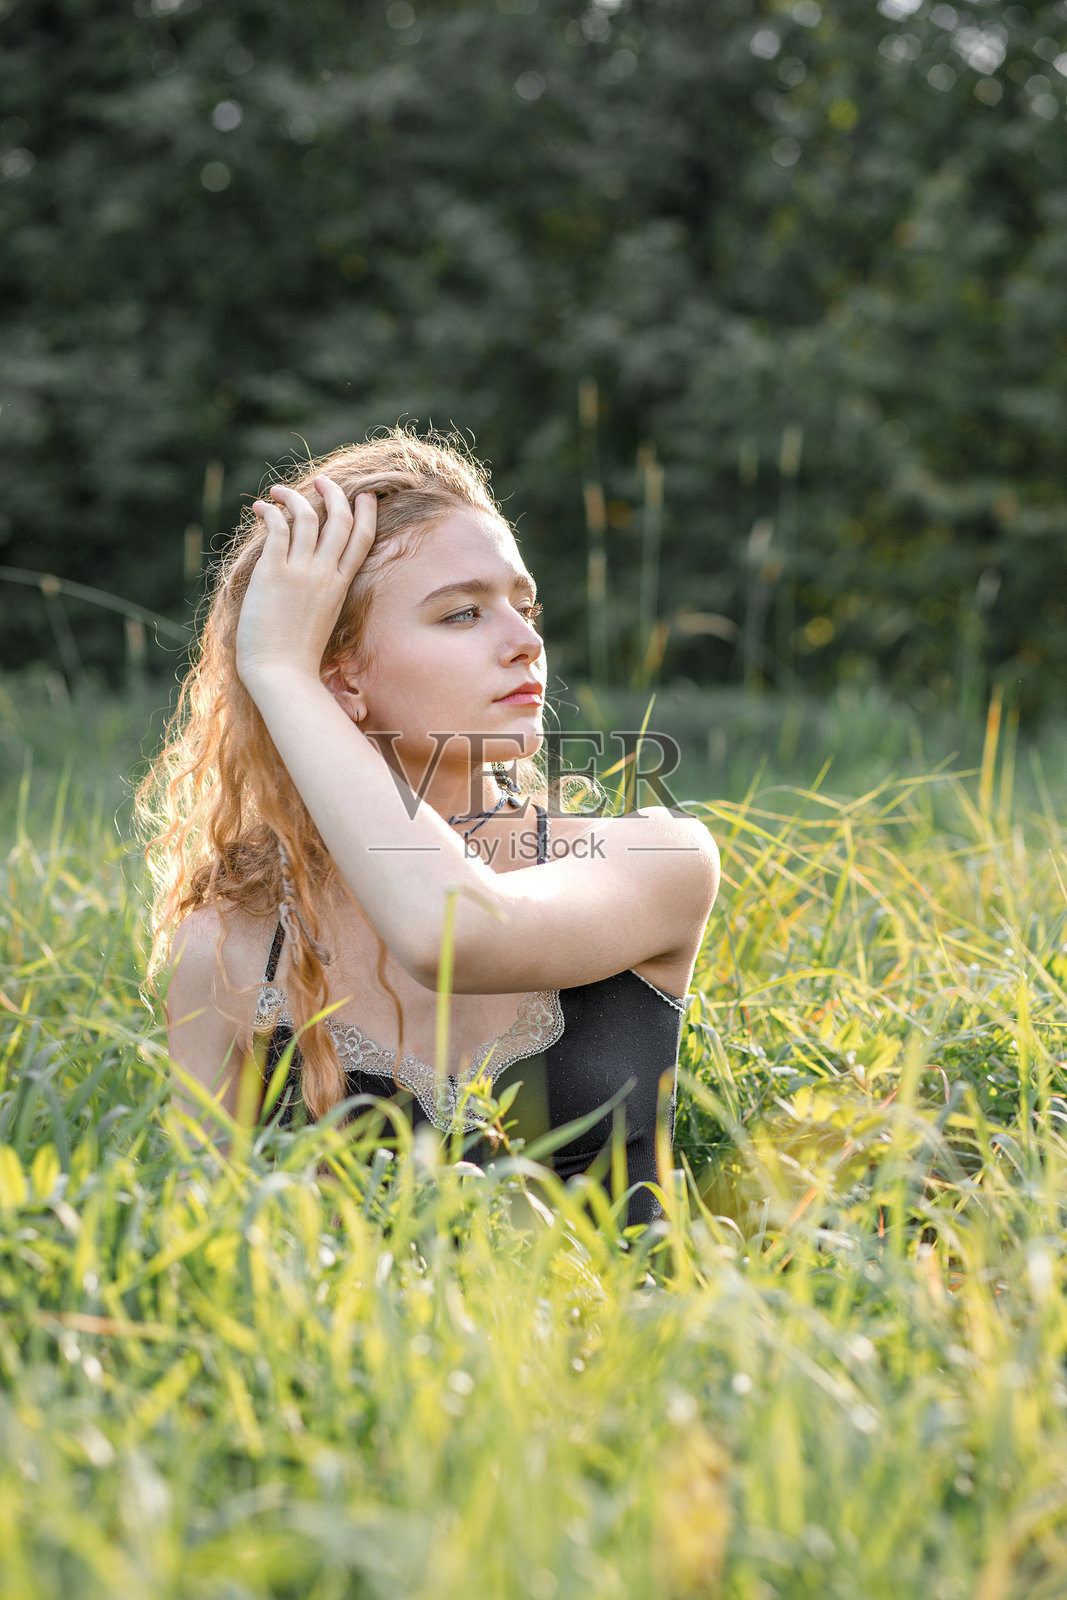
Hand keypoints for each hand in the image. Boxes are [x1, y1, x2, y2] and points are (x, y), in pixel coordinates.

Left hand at [235, 476, 376, 692]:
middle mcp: (325, 574)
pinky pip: (278, 527)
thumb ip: (321, 597)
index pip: (362, 539)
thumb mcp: (321, 621)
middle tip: (322, 481)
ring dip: (295, 496)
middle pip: (340, 520)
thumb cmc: (297, 659)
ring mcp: (301, 571)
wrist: (282, 673)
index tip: (363, 495)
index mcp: (341, 586)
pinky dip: (271, 511)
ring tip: (280, 490)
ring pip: (308, 516)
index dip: (366, 512)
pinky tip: (262, 509)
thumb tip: (313, 587)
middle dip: (334, 493)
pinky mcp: (274, 572)